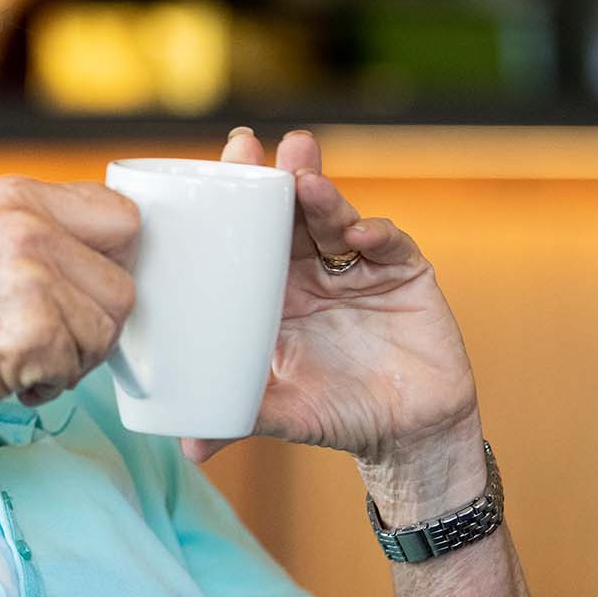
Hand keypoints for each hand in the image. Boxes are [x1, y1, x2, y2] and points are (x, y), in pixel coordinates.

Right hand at [0, 175, 139, 442]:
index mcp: (13, 196)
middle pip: (124, 276)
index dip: (112, 261)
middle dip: (98, 315)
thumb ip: (44, 231)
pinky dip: (54, 383)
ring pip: (112, 325)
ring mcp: (30, 277)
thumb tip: (122, 249)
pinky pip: (84, 364)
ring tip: (23, 353)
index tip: (83, 287)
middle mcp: (23, 226)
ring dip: (76, 354)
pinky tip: (13, 375)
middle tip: (52, 331)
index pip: (120, 215)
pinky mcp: (36, 332)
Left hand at [182, 130, 482, 484]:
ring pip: (335, 218)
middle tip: (247, 147)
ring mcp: (358, 267)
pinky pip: (390, 246)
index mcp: (272, 292)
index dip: (231, 203)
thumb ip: (240, 418)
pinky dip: (377, 236)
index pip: (246, 237)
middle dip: (271, 177)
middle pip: (287, 212)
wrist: (407, 435)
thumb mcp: (282, 413)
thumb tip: (190, 449)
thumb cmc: (335, 415)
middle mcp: (311, 270)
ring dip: (320, 195)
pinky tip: (363, 234)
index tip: (208, 172)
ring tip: (302, 179)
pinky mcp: (405, 274)